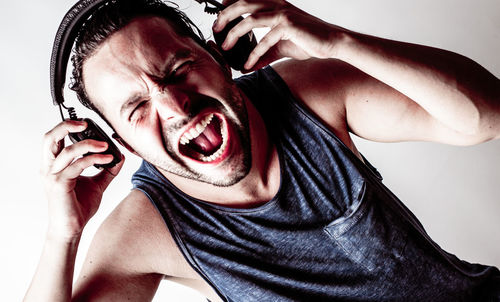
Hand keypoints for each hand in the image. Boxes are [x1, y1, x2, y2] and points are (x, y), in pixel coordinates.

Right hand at [41, 120, 123, 239]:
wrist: (72, 228)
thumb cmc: (79, 206)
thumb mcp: (97, 183)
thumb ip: (106, 169)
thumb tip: (119, 156)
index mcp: (54, 164)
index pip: (55, 138)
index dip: (67, 127)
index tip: (87, 124)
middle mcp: (49, 168)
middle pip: (50, 137)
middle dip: (67, 126)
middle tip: (86, 123)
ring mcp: (53, 176)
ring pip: (68, 150)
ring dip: (90, 144)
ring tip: (106, 146)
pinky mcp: (60, 184)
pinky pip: (78, 165)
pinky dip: (94, 159)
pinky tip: (107, 159)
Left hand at [213, 0, 344, 70]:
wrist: (331, 43)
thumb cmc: (308, 41)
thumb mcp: (281, 46)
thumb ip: (264, 52)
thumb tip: (248, 65)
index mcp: (274, 4)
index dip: (229, 3)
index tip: (218, 16)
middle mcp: (277, 4)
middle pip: (243, 3)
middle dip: (225, 16)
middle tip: (216, 29)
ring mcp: (283, 14)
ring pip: (250, 18)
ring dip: (234, 33)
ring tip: (225, 47)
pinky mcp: (289, 26)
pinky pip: (265, 40)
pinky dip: (254, 54)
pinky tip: (248, 65)